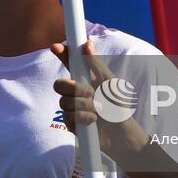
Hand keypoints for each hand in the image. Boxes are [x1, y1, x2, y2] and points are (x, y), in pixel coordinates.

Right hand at [51, 41, 149, 162]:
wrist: (122, 132)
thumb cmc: (118, 106)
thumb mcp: (109, 83)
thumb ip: (96, 64)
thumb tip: (86, 44)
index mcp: (84, 78)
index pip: (69, 63)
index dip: (61, 54)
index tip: (56, 47)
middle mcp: (75, 92)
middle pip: (59, 84)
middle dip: (73, 88)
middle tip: (90, 93)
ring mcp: (71, 108)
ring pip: (63, 102)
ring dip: (83, 105)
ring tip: (97, 109)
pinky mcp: (71, 124)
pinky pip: (68, 117)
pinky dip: (83, 117)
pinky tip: (93, 120)